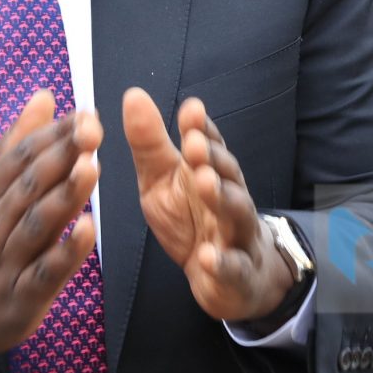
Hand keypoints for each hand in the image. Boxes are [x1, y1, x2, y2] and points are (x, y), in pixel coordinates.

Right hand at [0, 92, 98, 371]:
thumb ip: (15, 145)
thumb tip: (45, 97)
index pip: (20, 158)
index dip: (52, 134)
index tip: (84, 113)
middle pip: (28, 185)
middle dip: (61, 154)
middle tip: (92, 128)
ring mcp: (5, 263)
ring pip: (36, 224)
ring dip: (63, 195)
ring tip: (90, 167)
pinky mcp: (20, 299)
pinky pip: (44, 274)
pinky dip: (64, 252)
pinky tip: (86, 230)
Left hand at [123, 88, 292, 324]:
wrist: (230, 278)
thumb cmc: (192, 220)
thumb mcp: (162, 182)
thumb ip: (151, 144)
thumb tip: (134, 94)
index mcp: (211, 173)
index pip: (211, 147)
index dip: (202, 129)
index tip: (190, 109)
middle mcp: (230, 199)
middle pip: (228, 175)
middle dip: (212, 158)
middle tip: (193, 143)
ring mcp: (238, 236)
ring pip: (237, 214)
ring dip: (223, 198)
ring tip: (206, 182)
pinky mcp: (238, 275)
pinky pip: (234, 269)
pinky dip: (223, 264)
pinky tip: (209, 257)